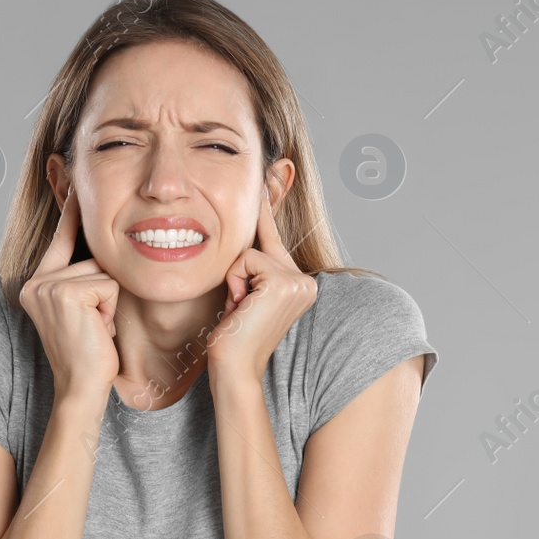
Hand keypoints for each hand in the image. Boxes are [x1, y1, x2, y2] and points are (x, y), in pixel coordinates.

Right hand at [18, 188, 119, 401]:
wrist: (82, 387)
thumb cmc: (90, 353)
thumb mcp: (85, 309)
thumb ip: (84, 278)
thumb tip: (104, 246)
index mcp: (36, 283)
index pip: (60, 240)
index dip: (70, 213)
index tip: (71, 179)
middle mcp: (36, 281)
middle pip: (93, 258)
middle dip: (105, 290)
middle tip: (94, 325)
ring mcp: (48, 286)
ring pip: (103, 271)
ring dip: (110, 302)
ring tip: (96, 328)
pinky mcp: (67, 293)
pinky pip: (109, 284)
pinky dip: (111, 308)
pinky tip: (98, 329)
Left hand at [206, 182, 317, 385]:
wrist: (233, 367)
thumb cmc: (231, 336)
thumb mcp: (243, 293)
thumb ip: (250, 266)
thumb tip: (243, 234)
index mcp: (300, 283)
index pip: (274, 239)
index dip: (265, 209)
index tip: (270, 171)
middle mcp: (306, 281)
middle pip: (258, 244)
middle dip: (239, 273)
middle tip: (240, 308)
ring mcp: (299, 281)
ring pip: (249, 253)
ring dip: (235, 282)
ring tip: (240, 310)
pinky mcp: (284, 281)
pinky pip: (245, 260)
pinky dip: (235, 283)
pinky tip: (241, 308)